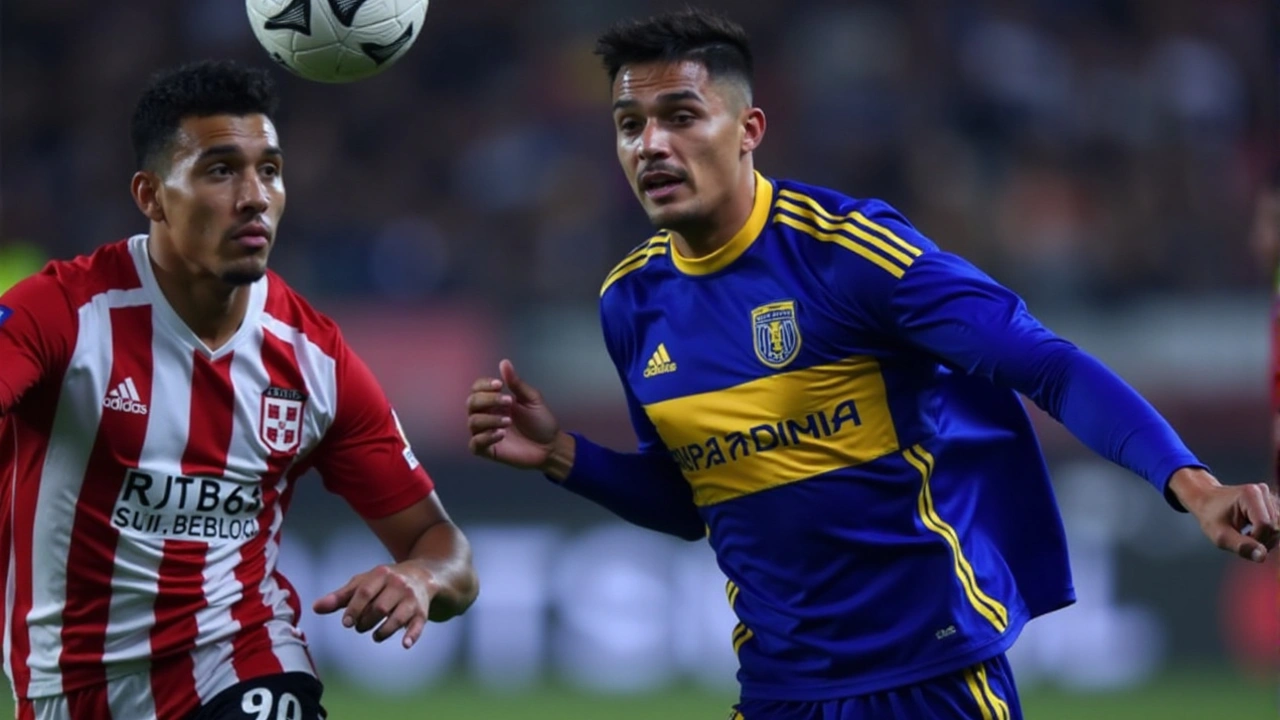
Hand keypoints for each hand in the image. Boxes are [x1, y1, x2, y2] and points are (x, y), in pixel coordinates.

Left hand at [313, 563, 434, 648]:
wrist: (422, 575)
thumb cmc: (385, 582)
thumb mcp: (363, 584)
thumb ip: (340, 597)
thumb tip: (315, 608)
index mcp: (381, 575)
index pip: (364, 592)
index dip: (354, 609)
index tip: (346, 623)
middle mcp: (398, 585)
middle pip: (379, 608)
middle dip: (366, 622)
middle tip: (360, 627)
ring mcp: (411, 599)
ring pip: (397, 618)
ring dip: (382, 632)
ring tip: (375, 636)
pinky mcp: (422, 612)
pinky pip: (418, 624)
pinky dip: (412, 635)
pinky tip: (405, 644)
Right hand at [467, 359, 561, 469]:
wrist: (550, 446)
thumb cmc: (541, 422)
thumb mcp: (532, 399)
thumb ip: (516, 383)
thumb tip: (504, 362)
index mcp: (494, 401)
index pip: (477, 388)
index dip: (484, 385)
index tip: (500, 384)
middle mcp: (486, 415)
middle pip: (471, 403)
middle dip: (488, 400)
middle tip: (508, 402)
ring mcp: (485, 433)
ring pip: (473, 422)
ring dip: (490, 419)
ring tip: (509, 421)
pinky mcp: (488, 450)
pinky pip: (475, 444)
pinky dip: (485, 437)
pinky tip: (501, 434)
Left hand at [1170, 468, 1279, 562]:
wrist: (1208, 501)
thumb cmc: (1211, 517)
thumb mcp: (1220, 535)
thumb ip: (1241, 546)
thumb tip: (1262, 556)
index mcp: (1250, 494)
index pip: (1265, 525)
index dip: (1255, 539)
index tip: (1239, 540)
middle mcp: (1263, 492)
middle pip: (1274, 527)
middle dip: (1260, 540)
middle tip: (1241, 539)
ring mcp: (1269, 496)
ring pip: (1278, 528)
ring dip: (1264, 538)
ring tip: (1246, 535)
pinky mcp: (1273, 503)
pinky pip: (1278, 525)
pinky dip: (1267, 533)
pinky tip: (1253, 531)